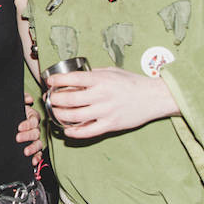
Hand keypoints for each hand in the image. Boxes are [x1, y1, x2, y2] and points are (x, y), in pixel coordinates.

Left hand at [16, 94, 42, 164]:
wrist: (3, 121)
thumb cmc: (12, 112)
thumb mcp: (16, 104)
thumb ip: (22, 98)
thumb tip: (29, 99)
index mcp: (32, 116)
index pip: (33, 120)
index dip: (27, 124)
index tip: (19, 127)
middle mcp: (34, 128)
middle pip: (36, 132)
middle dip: (27, 136)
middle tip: (17, 138)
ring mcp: (34, 138)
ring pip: (38, 143)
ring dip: (33, 148)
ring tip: (25, 152)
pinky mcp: (33, 148)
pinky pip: (38, 153)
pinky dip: (37, 157)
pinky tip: (32, 161)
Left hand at [46, 66, 178, 139]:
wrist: (154, 97)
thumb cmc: (133, 83)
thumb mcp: (112, 71)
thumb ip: (94, 74)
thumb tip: (76, 76)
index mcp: (101, 80)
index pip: (73, 79)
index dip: (57, 80)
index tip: (49, 82)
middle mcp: (102, 95)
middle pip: (70, 99)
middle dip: (55, 99)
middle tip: (50, 98)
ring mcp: (106, 112)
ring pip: (75, 116)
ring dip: (60, 115)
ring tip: (55, 112)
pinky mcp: (111, 125)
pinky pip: (88, 132)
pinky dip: (75, 132)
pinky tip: (67, 130)